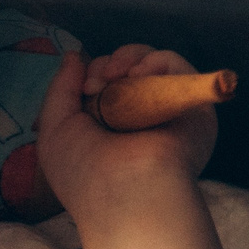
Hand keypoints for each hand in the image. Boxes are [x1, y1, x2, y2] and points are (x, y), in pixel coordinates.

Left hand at [35, 45, 217, 220]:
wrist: (126, 192)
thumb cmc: (84, 172)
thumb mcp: (55, 130)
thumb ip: (61, 90)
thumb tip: (74, 56)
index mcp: (108, 127)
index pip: (104, 85)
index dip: (91, 75)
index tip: (83, 87)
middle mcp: (138, 118)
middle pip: (128, 70)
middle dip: (108, 65)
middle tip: (97, 82)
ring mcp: (166, 111)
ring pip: (152, 64)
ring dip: (129, 59)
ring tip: (116, 75)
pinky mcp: (193, 105)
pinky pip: (178, 68)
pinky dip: (157, 61)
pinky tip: (139, 73)